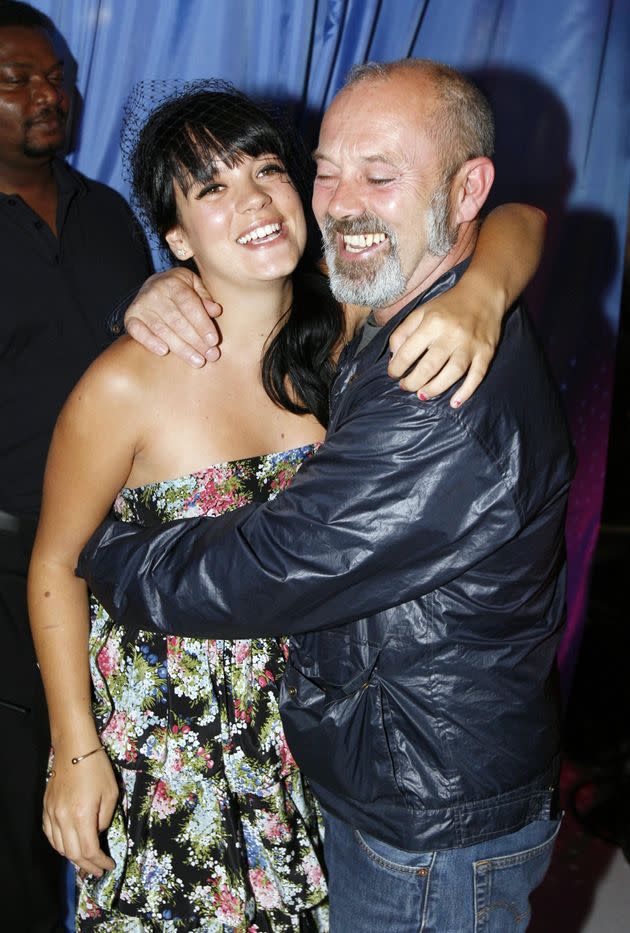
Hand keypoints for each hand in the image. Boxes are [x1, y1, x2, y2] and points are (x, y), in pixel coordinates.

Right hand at [43, 747, 118, 877]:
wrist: (74, 748)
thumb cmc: (97, 768)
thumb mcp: (111, 793)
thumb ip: (105, 819)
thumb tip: (98, 832)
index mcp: (82, 815)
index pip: (89, 850)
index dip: (99, 862)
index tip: (109, 866)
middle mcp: (63, 819)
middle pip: (72, 854)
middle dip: (87, 866)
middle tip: (98, 870)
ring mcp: (51, 814)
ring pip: (59, 847)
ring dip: (72, 859)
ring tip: (85, 863)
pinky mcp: (46, 809)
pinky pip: (50, 835)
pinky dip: (60, 846)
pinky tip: (69, 847)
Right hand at [125, 267, 222, 366]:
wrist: (151, 286)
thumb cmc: (179, 290)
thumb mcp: (194, 285)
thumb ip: (205, 298)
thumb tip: (216, 311)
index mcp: (173, 283)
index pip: (189, 305)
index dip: (202, 324)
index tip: (214, 341)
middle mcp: (154, 293)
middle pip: (177, 321)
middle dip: (196, 341)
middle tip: (211, 356)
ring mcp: (141, 306)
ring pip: (162, 330)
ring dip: (181, 348)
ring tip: (197, 361)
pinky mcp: (130, 318)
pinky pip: (139, 332)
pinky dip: (150, 342)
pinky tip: (164, 352)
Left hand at [388, 273, 501, 406]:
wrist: (484, 294)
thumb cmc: (448, 306)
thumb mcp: (421, 311)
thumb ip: (403, 332)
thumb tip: (394, 357)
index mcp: (432, 323)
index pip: (408, 352)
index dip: (397, 367)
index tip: (393, 374)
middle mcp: (451, 334)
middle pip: (429, 366)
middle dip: (413, 382)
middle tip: (406, 387)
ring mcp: (470, 345)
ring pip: (452, 373)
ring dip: (435, 388)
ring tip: (423, 395)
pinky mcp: (486, 352)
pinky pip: (477, 375)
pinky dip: (466, 391)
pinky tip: (454, 403)